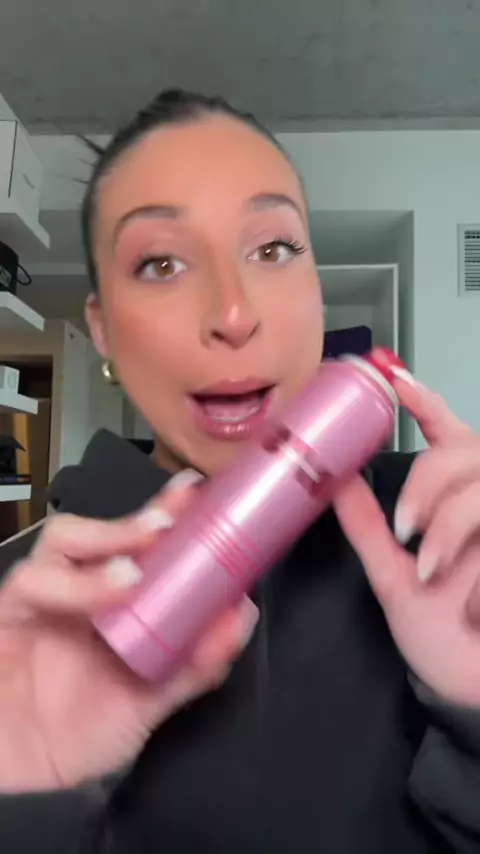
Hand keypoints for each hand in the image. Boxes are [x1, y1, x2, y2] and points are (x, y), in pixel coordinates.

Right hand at [0, 472, 257, 792]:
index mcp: (114, 602)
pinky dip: (75, 583)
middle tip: (174, 514)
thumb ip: (194, 665)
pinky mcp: (10, 609)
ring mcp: (42, 594)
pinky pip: (33, 582)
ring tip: (138, 568)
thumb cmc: (82, 733)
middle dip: (139, 516)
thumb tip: (243, 617)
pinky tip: (110, 589)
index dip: (167, 516)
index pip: (139, 546)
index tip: (198, 496)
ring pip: (65, 540)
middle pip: (105, 529)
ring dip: (107, 541)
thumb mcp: (149, 702)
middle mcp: (77, 588)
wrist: (21, 777)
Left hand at [333, 375, 479, 706]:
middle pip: (471, 451)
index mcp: (456, 505)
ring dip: (453, 521)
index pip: (450, 437)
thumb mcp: (394, 580)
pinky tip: (465, 598)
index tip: (394, 378)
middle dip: (433, 480)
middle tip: (406, 525)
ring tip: (428, 565)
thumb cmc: (439, 637)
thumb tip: (335, 483)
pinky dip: (473, 565)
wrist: (471, 691)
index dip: (427, 404)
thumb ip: (369, 530)